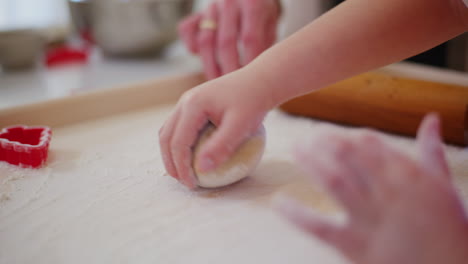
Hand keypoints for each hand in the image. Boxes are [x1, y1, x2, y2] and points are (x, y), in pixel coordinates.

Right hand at [159, 70, 273, 187]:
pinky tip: (192, 156)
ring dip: (172, 154)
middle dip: (171, 163)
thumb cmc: (253, 102)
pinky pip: (179, 127)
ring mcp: (188, 101)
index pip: (178, 142)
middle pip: (166, 137)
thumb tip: (202, 169)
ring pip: (168, 131)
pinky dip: (179, 144)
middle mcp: (185, 102)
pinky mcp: (194, 104)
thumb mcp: (241, 126)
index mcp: (193, 105)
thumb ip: (221, 146)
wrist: (261, 81)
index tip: (193, 185)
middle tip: (184, 183)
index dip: (182, 167)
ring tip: (183, 172)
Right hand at [178, 0, 280, 79]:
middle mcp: (229, 2)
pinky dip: (191, 47)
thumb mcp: (270, 25)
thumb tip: (259, 76)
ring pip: (205, 41)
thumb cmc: (261, 15)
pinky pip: (186, 30)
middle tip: (233, 93)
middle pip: (226, 42)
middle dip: (229, 70)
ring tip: (217, 85)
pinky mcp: (196, 13)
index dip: (249, 63)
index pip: (249, 38)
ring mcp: (210, 8)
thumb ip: (266, 46)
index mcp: (252, 3)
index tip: (251, 84)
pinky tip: (201, 62)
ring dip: (211, 67)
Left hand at [276, 114, 467, 263]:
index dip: (347, 136)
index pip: (369, 142)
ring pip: (333, 181)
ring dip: (311, 162)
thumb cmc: (449, 228)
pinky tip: (279, 202)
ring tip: (295, 149)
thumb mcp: (444, 186)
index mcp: (409, 174)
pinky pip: (320, 227)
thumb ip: (432, 151)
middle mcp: (388, 191)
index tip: (333, 136)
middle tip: (307, 136)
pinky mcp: (356, 246)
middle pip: (347, 155)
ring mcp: (370, 219)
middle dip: (324, 142)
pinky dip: (297, 214)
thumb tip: (431, 118)